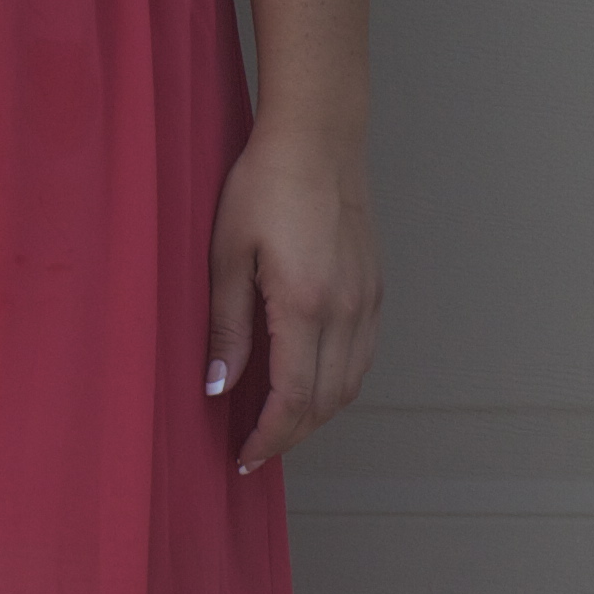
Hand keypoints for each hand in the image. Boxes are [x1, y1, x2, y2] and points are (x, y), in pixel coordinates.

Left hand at [203, 116, 376, 475]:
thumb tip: (218, 387)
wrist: (319, 135)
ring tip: (278, 422)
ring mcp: (367, 300)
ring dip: (316, 414)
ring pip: (350, 385)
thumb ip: (226, 327)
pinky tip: (309, 380)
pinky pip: (361, 356)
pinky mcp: (374, 287)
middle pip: (325, 404)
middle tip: (253, 448)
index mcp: (304, 306)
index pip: (292, 400)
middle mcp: (345, 311)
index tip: (243, 458)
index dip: (268, 439)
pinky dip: (337, 383)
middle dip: (290, 436)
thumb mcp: (227, 255)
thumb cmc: (265, 183)